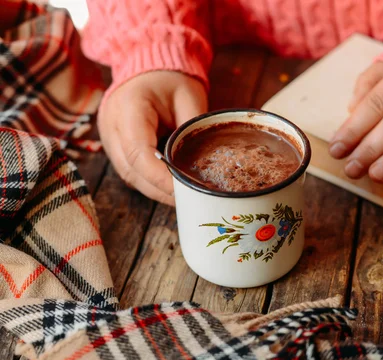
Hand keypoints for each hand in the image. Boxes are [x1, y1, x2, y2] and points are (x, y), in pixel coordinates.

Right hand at [99, 71, 207, 204]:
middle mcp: (111, 125)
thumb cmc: (170, 79)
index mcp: (128, 107)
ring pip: (129, 175)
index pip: (139, 153)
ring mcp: (109, 137)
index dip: (160, 177)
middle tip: (189, 199)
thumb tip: (202, 164)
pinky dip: (149, 181)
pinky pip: (130, 170)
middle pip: (131, 170)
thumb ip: (192, 129)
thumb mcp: (189, 97)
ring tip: (182, 196)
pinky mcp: (114, 145)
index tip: (183, 190)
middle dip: (160, 190)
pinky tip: (169, 186)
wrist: (149, 67)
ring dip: (154, 189)